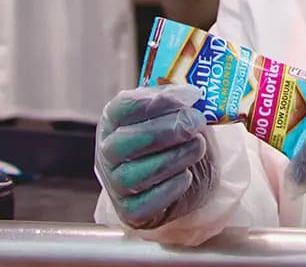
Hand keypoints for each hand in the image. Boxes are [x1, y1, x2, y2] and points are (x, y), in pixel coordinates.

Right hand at [96, 85, 214, 229]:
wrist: (183, 178)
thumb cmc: (172, 141)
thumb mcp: (172, 114)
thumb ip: (176, 101)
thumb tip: (188, 93)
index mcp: (113, 122)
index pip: (122, 108)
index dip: (155, 102)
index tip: (187, 97)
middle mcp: (108, 153)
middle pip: (125, 142)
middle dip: (166, 130)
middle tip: (195, 122)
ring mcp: (115, 184)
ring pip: (135, 174)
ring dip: (173, 158)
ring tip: (198, 147)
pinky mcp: (130, 211)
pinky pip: (145, 203)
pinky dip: (169, 188)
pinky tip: (186, 175)